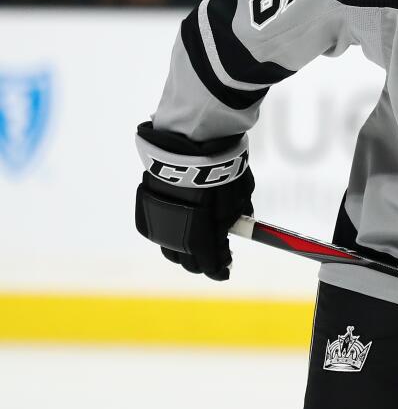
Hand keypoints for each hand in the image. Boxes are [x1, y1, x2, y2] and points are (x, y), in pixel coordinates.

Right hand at [134, 122, 253, 280]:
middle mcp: (174, 230)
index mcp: (199, 232)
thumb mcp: (239, 195)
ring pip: (168, 247)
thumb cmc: (221, 165)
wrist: (191, 138)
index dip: (217, 269)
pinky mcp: (147, 203)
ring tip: (198, 246)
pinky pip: (158, 229)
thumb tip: (236, 230)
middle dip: (201, 263)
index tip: (226, 271)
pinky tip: (182, 229)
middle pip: (186, 260)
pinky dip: (170, 234)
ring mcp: (158, 216)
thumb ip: (236, 218)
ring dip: (183, 251)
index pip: (208, 262)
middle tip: (215, 259)